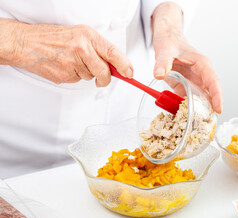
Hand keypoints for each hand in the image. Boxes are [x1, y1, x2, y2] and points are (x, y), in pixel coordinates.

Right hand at [5, 19, 132, 86]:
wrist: (26, 43)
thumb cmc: (52, 38)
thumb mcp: (79, 35)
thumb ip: (97, 48)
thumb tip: (115, 64)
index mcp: (88, 36)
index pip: (113, 52)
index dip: (125, 65)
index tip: (130, 73)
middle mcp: (82, 48)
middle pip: (105, 71)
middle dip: (105, 78)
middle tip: (101, 78)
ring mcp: (73, 62)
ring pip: (91, 77)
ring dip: (85, 74)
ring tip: (72, 62)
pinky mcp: (64, 75)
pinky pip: (78, 81)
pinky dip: (74, 76)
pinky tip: (65, 67)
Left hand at [151, 3, 222, 113]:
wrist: (167, 39)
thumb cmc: (170, 41)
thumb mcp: (165, 49)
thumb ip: (162, 62)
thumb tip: (159, 74)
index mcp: (202, 65)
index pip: (213, 82)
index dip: (217, 96)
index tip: (219, 109)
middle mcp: (201, 76)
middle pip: (210, 94)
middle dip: (210, 109)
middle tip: (206, 124)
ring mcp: (194, 83)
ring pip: (200, 100)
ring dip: (198, 112)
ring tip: (195, 126)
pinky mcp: (185, 88)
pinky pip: (188, 101)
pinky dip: (185, 110)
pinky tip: (181, 120)